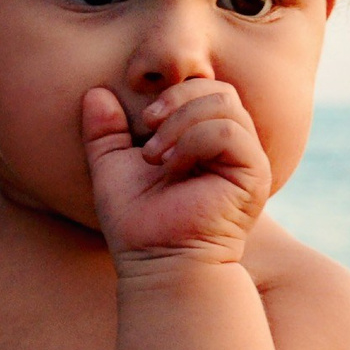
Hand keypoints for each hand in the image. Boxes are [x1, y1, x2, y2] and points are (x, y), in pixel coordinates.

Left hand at [81, 79, 270, 265]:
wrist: (155, 261)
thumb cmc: (136, 222)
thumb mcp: (111, 166)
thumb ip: (104, 130)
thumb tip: (95, 92)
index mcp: (206, 139)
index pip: (203, 88)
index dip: (172, 91)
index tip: (142, 120)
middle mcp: (233, 146)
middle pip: (218, 88)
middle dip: (175, 100)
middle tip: (147, 129)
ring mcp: (247, 159)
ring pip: (224, 103)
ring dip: (180, 122)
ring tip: (155, 155)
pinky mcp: (254, 174)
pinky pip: (228, 133)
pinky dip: (193, 142)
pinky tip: (174, 168)